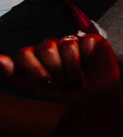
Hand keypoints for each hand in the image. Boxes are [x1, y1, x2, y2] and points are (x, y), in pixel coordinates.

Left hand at [0, 33, 119, 100]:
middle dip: (58, 72)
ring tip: (78, 80)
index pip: (24, 54)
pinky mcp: (90, 40)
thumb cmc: (63, 91)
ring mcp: (69, 42)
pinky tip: (90, 65)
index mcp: (33, 56)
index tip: (47, 85)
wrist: (93, 97)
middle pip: (46, 49)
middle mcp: (50, 46)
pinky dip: (89, 59)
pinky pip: (86, 43)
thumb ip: (14, 73)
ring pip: (67, 46)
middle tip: (65, 85)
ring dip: (74, 70)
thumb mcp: (35, 87)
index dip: (35, 70)